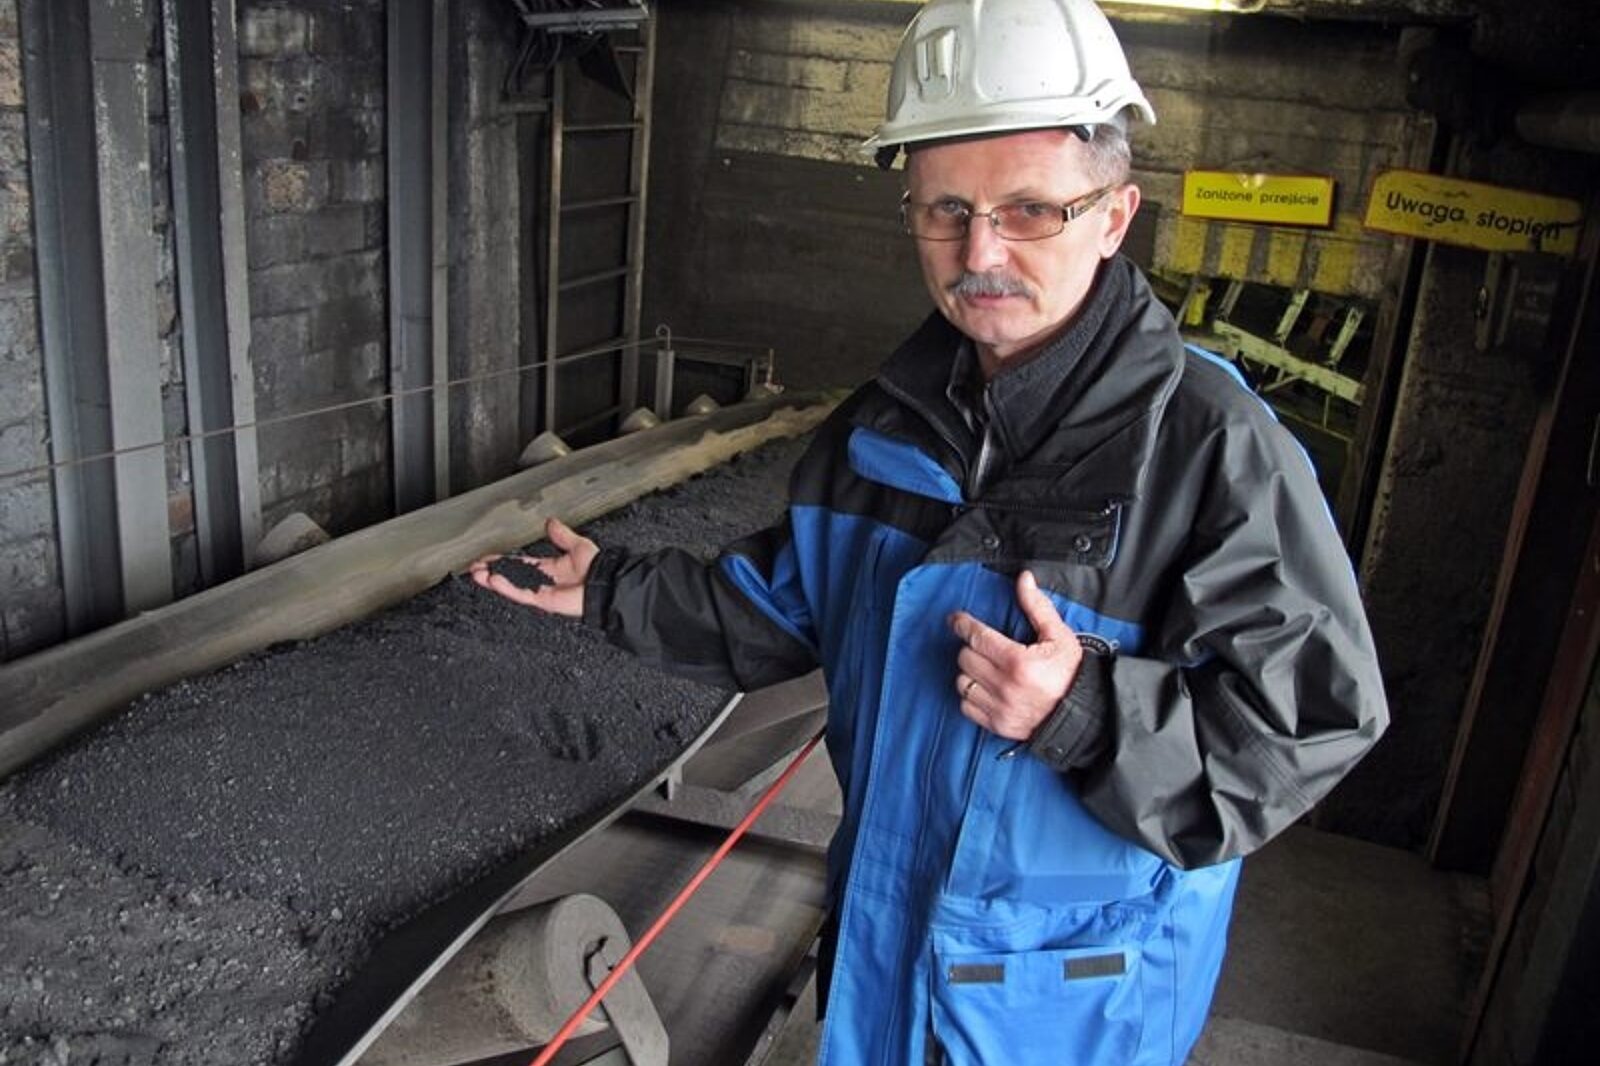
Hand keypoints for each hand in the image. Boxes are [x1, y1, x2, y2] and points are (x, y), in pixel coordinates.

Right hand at [468, 517, 597, 617]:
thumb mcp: (577, 545)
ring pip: (512, 586)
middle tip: (474, 568)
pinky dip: (507, 587)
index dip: (502, 561)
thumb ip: (562, 536)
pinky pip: (522, 593)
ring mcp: (542, 592)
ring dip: (493, 580)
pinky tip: (493, 581)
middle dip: (491, 572)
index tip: (486, 558)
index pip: (519, 564)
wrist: (607, 582)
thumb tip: (551, 522)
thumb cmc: (598, 567)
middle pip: (511, 576)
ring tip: (476, 574)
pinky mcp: (544, 600)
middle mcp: (543, 581)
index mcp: (549, 569)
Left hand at [948, 570, 1082, 740]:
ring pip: (962, 682)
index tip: (957, 619)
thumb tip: (1024, 579)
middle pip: (966, 658)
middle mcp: (1005, 686)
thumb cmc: (1071, 673)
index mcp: (1019, 662)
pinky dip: (971, 695)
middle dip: (972, 647)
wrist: (1083, 714)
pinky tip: (985, 687)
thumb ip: (1037, 606)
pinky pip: (967, 706)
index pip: (977, 637)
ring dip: (970, 672)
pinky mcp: (997, 725)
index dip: (963, 624)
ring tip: (986, 667)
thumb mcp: (1059, 636)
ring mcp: (1000, 708)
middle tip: (983, 646)